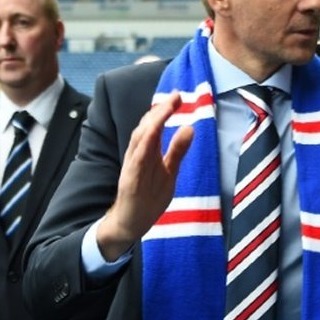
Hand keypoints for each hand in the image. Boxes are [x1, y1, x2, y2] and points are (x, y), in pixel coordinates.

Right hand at [96, 92, 193, 260]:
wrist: (129, 223)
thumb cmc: (148, 195)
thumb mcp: (169, 171)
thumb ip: (177, 150)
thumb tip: (189, 127)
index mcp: (146, 152)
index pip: (154, 126)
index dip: (164, 110)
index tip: (177, 95)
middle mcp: (137, 156)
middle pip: (146, 128)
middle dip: (160, 111)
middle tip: (175, 96)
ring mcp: (133, 168)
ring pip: (140, 141)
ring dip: (153, 123)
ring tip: (166, 109)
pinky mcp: (131, 182)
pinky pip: (137, 162)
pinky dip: (144, 147)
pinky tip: (152, 135)